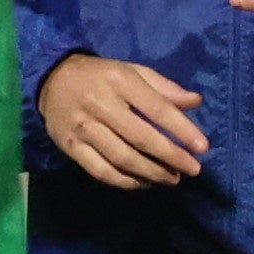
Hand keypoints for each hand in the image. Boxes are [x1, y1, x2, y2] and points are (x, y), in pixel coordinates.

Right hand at [40, 51, 209, 187]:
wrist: (51, 80)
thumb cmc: (101, 76)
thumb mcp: (132, 71)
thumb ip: (164, 87)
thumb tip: (195, 101)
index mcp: (119, 81)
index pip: (156, 108)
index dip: (182, 129)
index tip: (202, 147)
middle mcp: (100, 104)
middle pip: (140, 137)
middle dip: (171, 156)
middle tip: (192, 169)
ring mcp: (83, 128)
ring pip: (122, 158)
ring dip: (151, 172)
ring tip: (172, 178)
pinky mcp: (70, 147)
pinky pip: (101, 171)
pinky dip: (125, 181)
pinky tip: (144, 183)